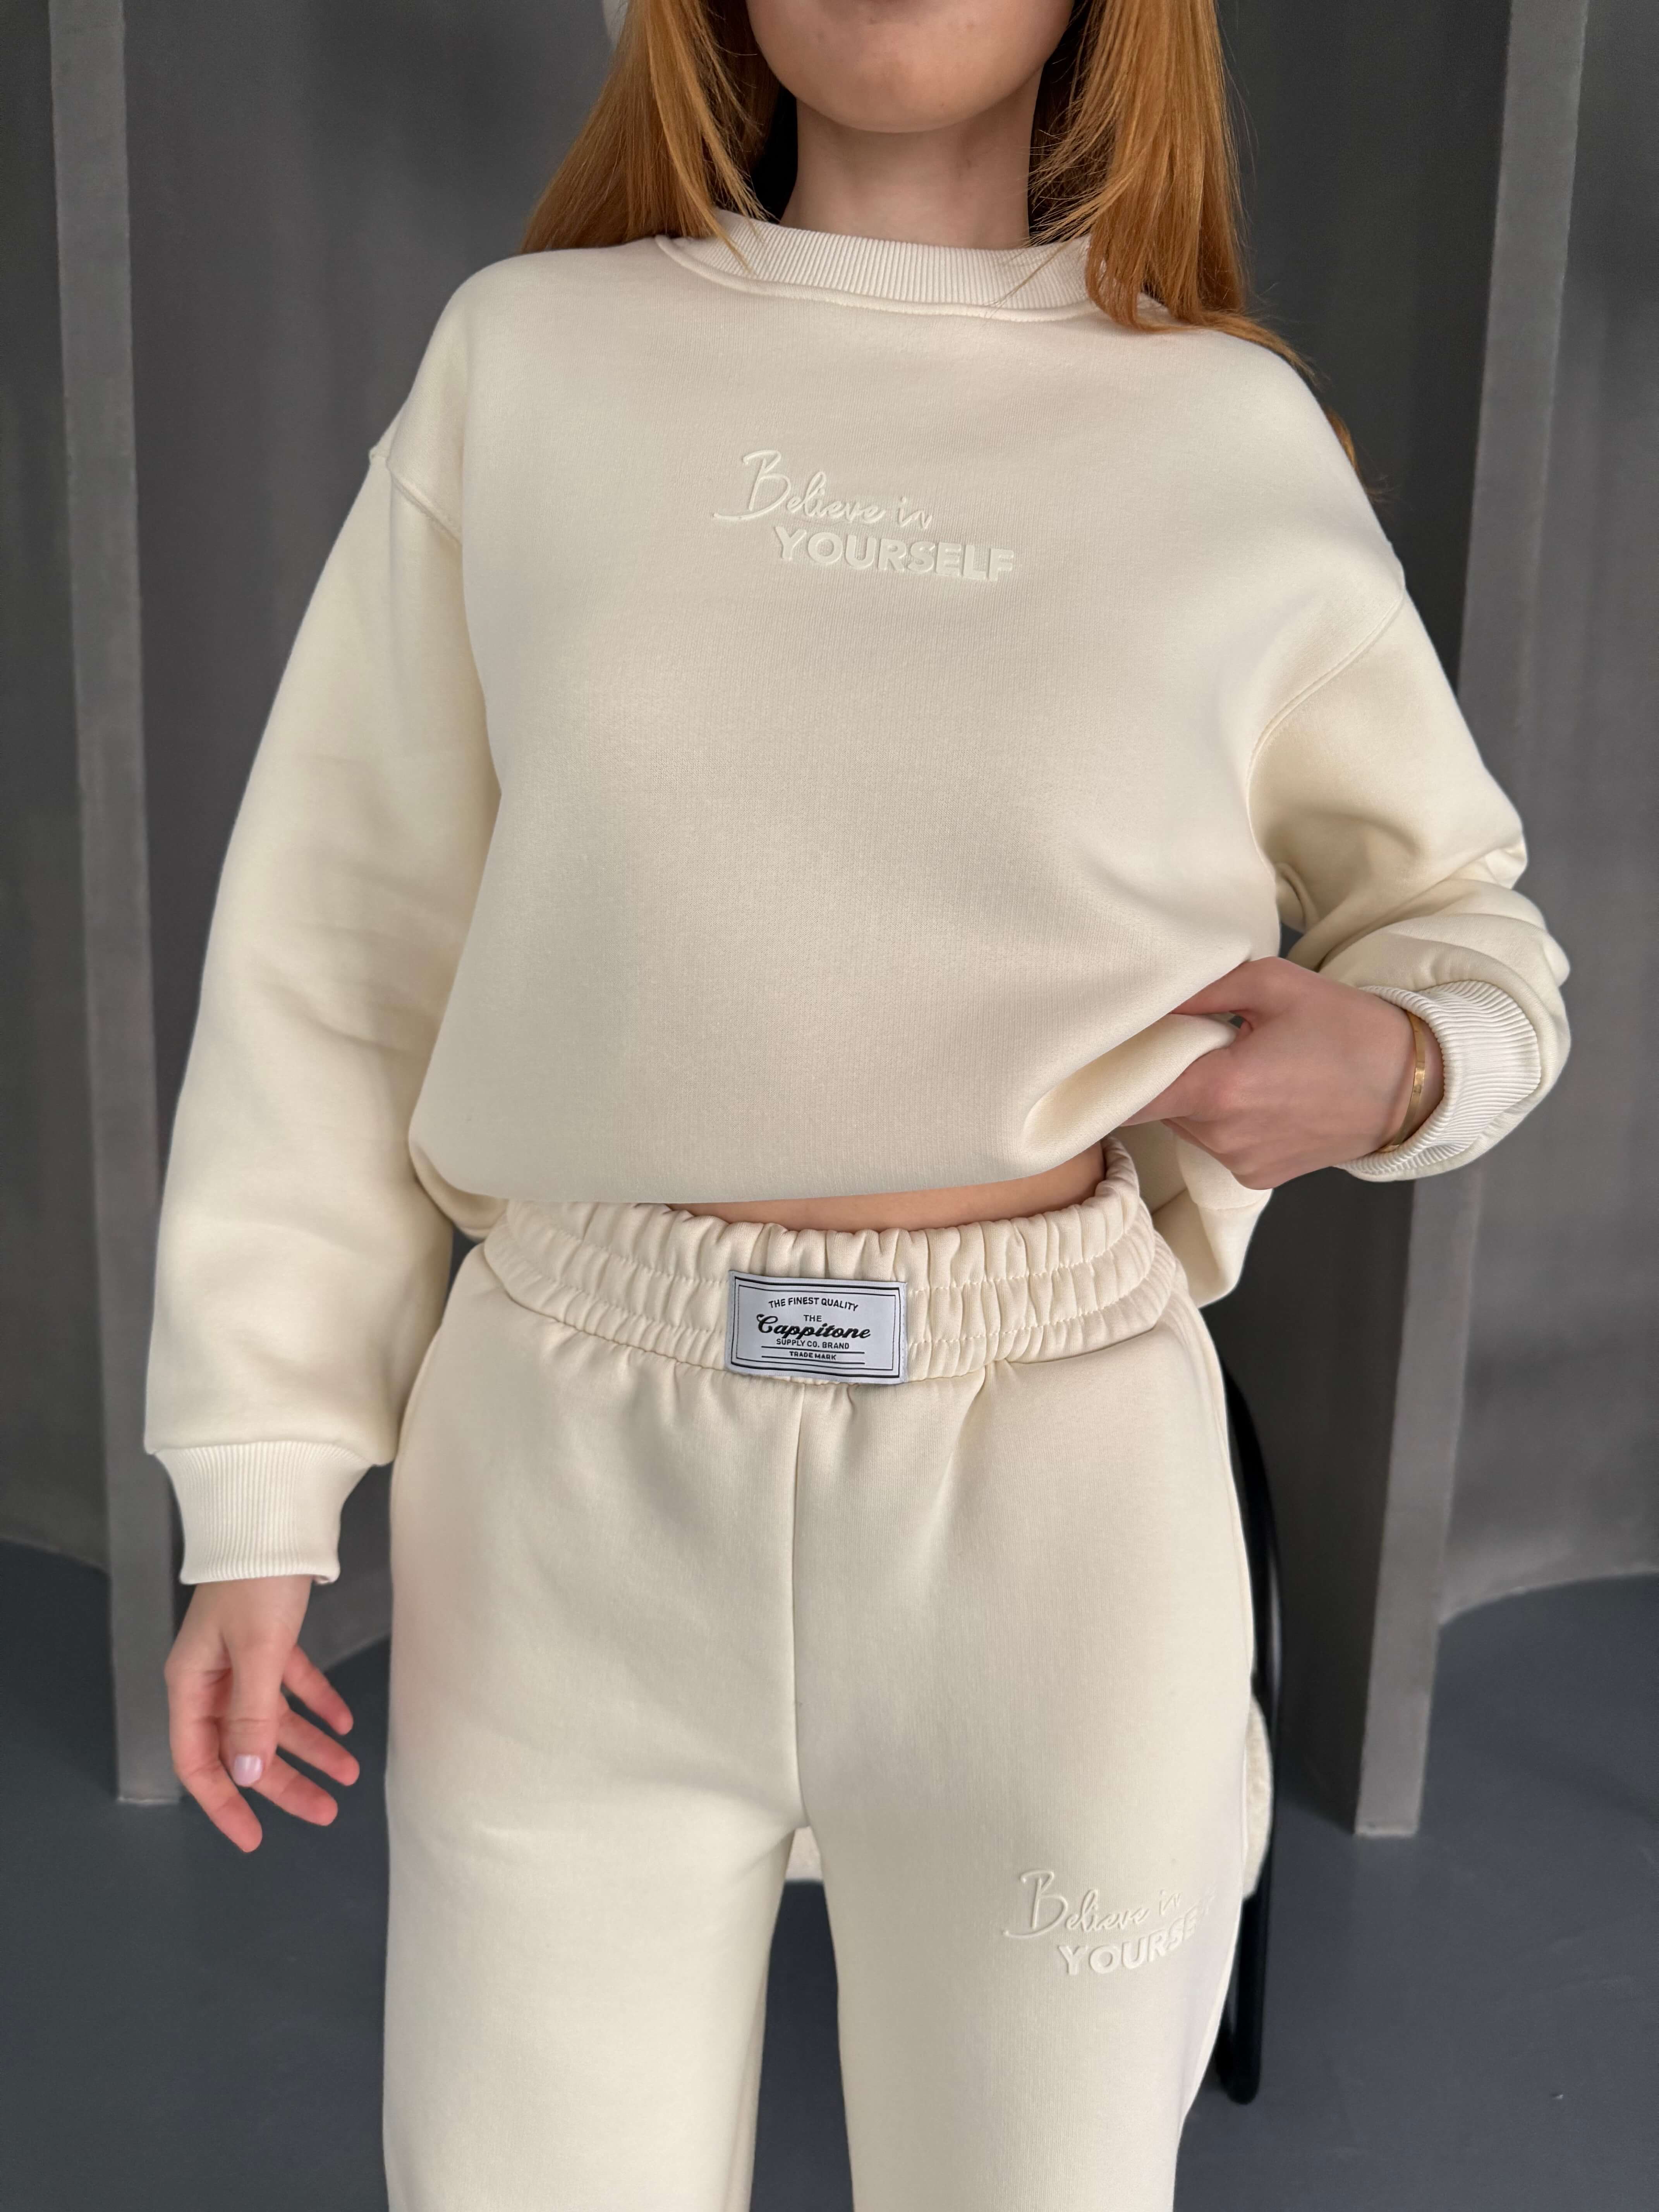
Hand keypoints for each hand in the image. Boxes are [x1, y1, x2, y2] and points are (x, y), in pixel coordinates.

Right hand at [164, 1576, 359, 1850]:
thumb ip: (252, 1714)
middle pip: (246, 1747)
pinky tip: (345, 1723)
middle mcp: (213, 1677)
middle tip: (326, 1811)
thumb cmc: (257, 1581)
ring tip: (349, 1772)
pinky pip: (294, 1685)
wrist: (273, 1518)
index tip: (253, 1838)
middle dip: (284, 1783)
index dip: (224, 1803)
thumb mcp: (257, 1651)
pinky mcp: (272, 1639)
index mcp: (192, 1684)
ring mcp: (242, 1659)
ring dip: (310, 1747)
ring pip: (274, 1719)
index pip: (199, 1761)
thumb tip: (247, 1775)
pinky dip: (318, 1704)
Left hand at [1122, 956, 1443, 1187]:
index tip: (1102, 1055)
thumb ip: (1203, 988)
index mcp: (1220, 1089)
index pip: (1130, 1096)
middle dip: (1167, 1073)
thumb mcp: (1275, 984)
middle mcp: (1223, 1137)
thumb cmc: (1347, 1027)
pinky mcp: (1258, 1176)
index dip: (1109, 1076)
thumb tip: (1149, 994)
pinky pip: (1218, 1144)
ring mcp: (1240, 1163)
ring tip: (1240, 1063)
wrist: (1414, 1086)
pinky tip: (1264, 1094)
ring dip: (1197, 1096)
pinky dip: (1225, 1120)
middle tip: (1200, 1038)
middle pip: (1159, 1105)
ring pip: (1187, 1125)